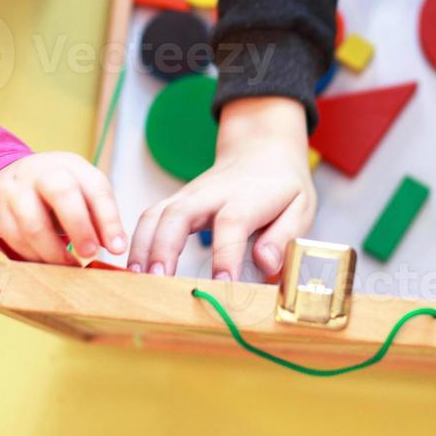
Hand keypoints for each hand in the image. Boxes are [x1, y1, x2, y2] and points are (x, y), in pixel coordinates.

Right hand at [0, 152, 125, 263]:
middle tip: (91, 254)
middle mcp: (43, 173)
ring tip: (69, 266)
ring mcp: (16, 190)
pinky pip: (16, 240)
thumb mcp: (80, 192)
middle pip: (62, 194)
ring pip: (34, 224)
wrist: (6, 178)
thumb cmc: (55, 191)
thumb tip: (116, 247)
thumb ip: (99, 216)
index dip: (109, 220)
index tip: (118, 248)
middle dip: (80, 228)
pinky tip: (48, 263)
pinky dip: (34, 256)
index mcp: (72, 166)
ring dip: (54, 252)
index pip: (96, 187)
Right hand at [128, 97, 314, 280]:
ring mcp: (189, 195)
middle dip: (165, 247)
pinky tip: (134, 268)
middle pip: (179, 214)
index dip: (226, 253)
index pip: (232, 223)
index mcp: (248, 197)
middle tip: (159, 280)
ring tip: (138, 279)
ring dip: (143, 246)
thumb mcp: (301, 207)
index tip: (224, 284)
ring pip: (156, 214)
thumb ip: (285, 236)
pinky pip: (149, 217)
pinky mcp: (176, 202)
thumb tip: (266, 263)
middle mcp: (212, 194)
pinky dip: (137, 241)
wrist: (260, 151)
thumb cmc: (281, 186)